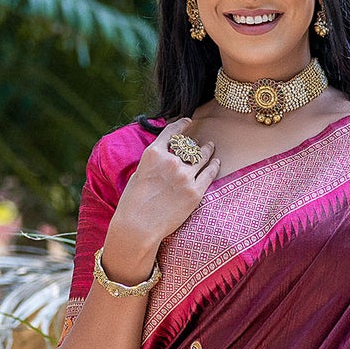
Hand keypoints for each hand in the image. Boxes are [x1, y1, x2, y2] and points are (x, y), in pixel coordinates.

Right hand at [99, 121, 220, 281]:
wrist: (138, 227)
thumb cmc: (133, 204)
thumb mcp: (139, 174)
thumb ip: (154, 162)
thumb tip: (165, 156)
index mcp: (153, 154)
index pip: (171, 133)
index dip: (181, 125)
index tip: (188, 121)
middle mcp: (171, 161)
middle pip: (188, 146)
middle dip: (194, 143)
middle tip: (200, 142)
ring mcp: (185, 177)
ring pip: (202, 157)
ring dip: (208, 150)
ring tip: (211, 147)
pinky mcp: (195, 192)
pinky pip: (209, 173)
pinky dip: (214, 165)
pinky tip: (216, 162)